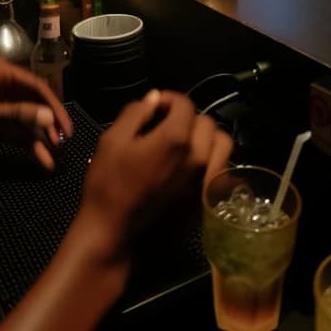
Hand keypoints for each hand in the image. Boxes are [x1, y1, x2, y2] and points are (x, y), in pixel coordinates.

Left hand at [0, 55, 72, 169]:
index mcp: (1, 71)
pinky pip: (14, 127)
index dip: (54, 107)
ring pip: (26, 117)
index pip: (37, 86)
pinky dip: (25, 141)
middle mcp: (3, 82)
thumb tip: (49, 117)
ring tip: (54, 153)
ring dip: (39, 135)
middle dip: (49, 123)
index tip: (66, 128)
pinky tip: (40, 157)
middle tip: (63, 142)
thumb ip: (17, 114)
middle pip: (35, 102)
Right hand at [75, 91, 230, 258]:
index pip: (184, 104)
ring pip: (221, 145)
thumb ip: (136, 112)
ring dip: (206, 136)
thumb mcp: (112, 139)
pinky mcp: (205, 196)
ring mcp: (204, 178)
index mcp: (176, 137)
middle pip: (206, 122)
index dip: (168, 99)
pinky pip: (220, 169)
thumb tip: (154, 99)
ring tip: (186, 141)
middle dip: (187, 116)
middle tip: (166, 124)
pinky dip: (211, 159)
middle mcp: (198, 156)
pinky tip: (191, 164)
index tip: (155, 107)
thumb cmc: (108, 184)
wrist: (114, 231)